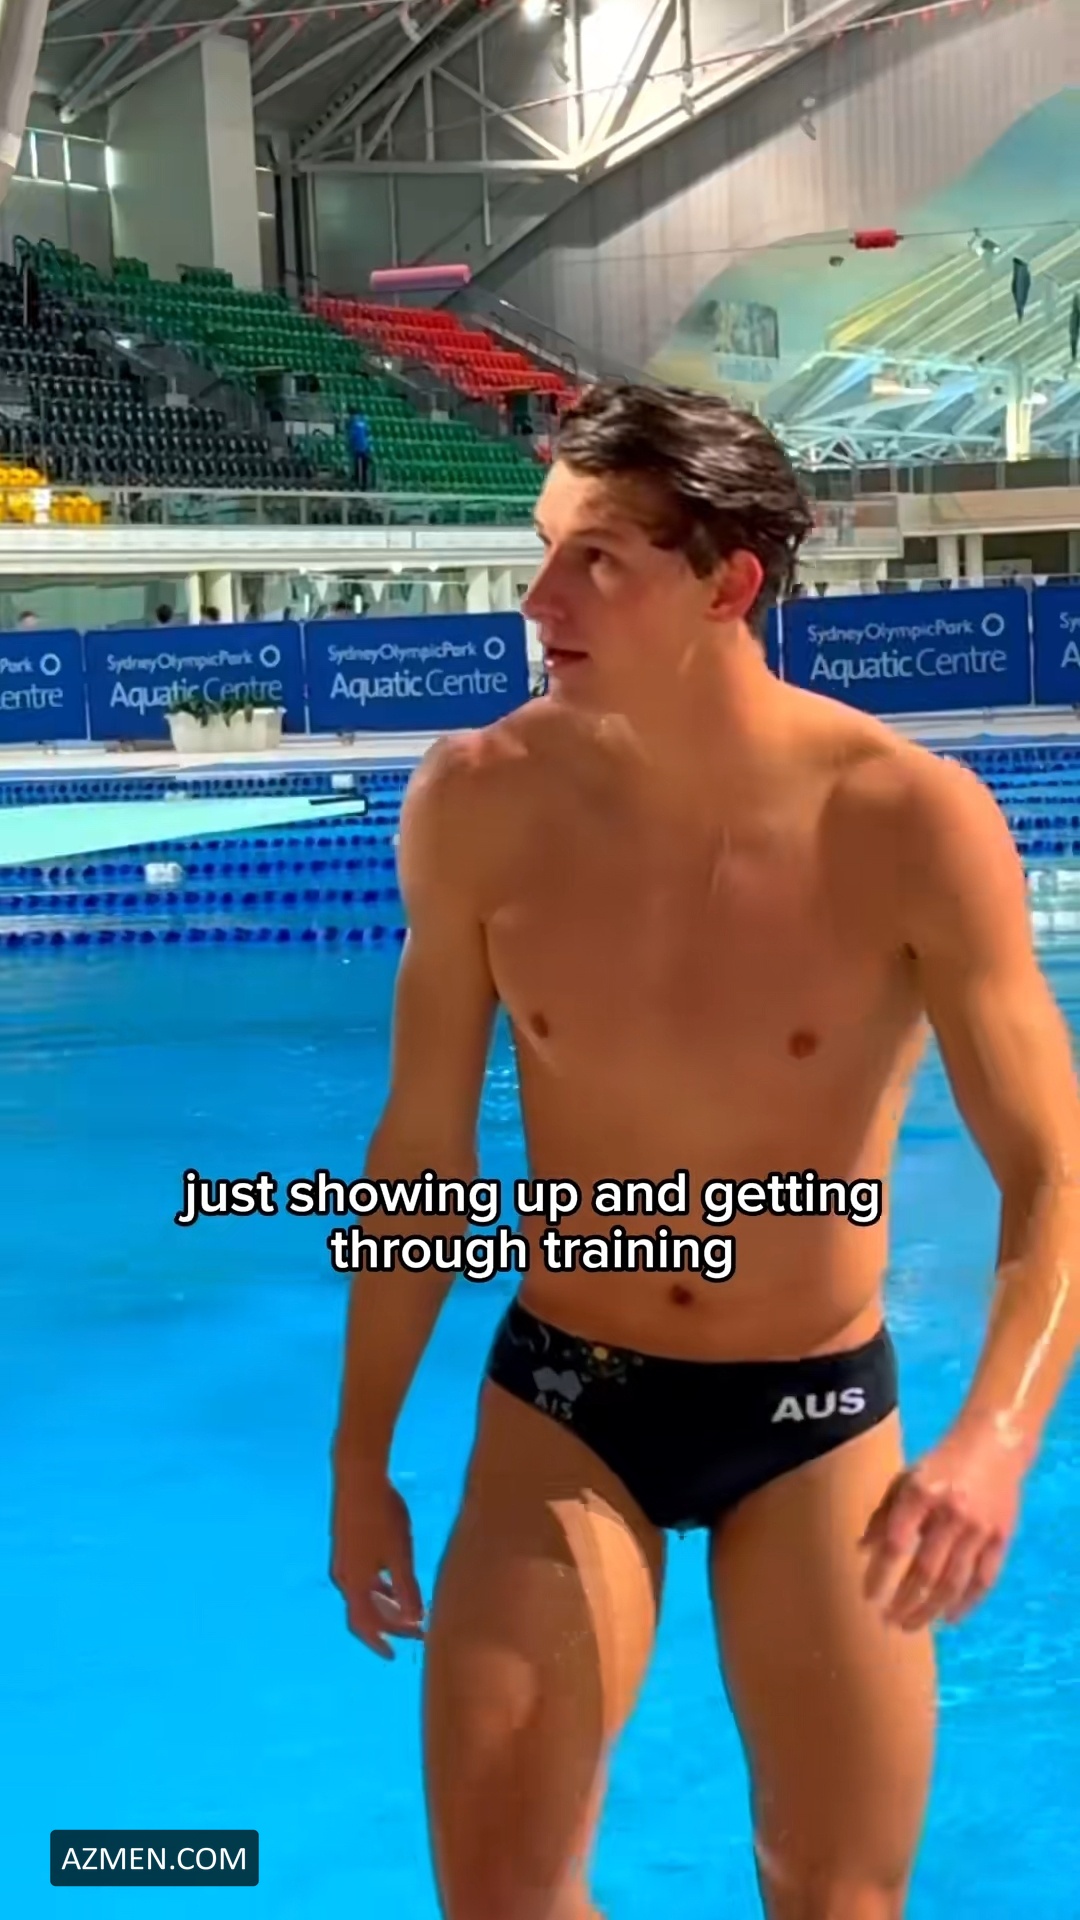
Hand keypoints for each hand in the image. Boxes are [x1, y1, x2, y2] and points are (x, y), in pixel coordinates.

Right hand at [330, 1460, 425, 1659]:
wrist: (359, 1477)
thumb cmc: (383, 1516)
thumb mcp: (400, 1555)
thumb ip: (406, 1589)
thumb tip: (413, 1620)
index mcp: (354, 1583)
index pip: (364, 1624)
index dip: (380, 1641)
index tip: (396, 1655)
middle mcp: (344, 1576)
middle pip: (365, 1611)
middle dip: (390, 1624)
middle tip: (417, 1631)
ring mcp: (343, 1560)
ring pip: (364, 1594)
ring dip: (386, 1606)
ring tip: (411, 1610)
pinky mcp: (347, 1545)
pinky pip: (363, 1578)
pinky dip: (380, 1588)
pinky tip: (397, 1581)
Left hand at [859, 1417, 1026, 1630]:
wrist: (994, 1444)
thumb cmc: (942, 1464)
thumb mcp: (906, 1477)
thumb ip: (883, 1513)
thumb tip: (861, 1550)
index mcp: (921, 1493)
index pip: (895, 1543)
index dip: (880, 1574)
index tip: (867, 1598)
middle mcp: (950, 1513)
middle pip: (925, 1570)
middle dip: (904, 1601)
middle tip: (888, 1622)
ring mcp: (979, 1529)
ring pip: (953, 1582)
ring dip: (930, 1609)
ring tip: (911, 1626)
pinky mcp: (1001, 1538)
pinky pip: (984, 1580)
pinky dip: (967, 1603)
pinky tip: (949, 1619)